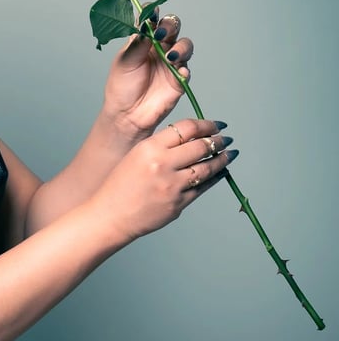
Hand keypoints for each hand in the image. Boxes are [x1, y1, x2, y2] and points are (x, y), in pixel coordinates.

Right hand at [92, 118, 236, 241]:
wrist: (110, 215)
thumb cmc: (119, 185)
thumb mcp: (136, 156)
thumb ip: (161, 145)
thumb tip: (191, 137)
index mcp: (149, 148)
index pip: (187, 128)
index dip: (206, 124)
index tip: (216, 125)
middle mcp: (162, 165)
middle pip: (201, 146)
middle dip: (218, 141)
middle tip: (226, 139)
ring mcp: (172, 186)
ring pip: (207, 168)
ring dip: (222, 159)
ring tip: (230, 154)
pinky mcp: (178, 204)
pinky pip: (203, 188)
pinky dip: (215, 178)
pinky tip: (220, 173)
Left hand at [102, 14, 192, 137]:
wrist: (127, 115)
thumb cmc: (122, 88)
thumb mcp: (124, 62)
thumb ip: (136, 43)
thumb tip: (145, 24)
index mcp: (144, 40)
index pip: (152, 19)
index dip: (153, 13)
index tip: (150, 13)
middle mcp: (160, 47)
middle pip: (173, 26)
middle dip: (169, 26)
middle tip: (160, 35)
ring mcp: (171, 62)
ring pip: (185, 45)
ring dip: (180, 47)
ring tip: (170, 57)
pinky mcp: (179, 79)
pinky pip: (187, 69)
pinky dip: (185, 69)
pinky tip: (178, 72)